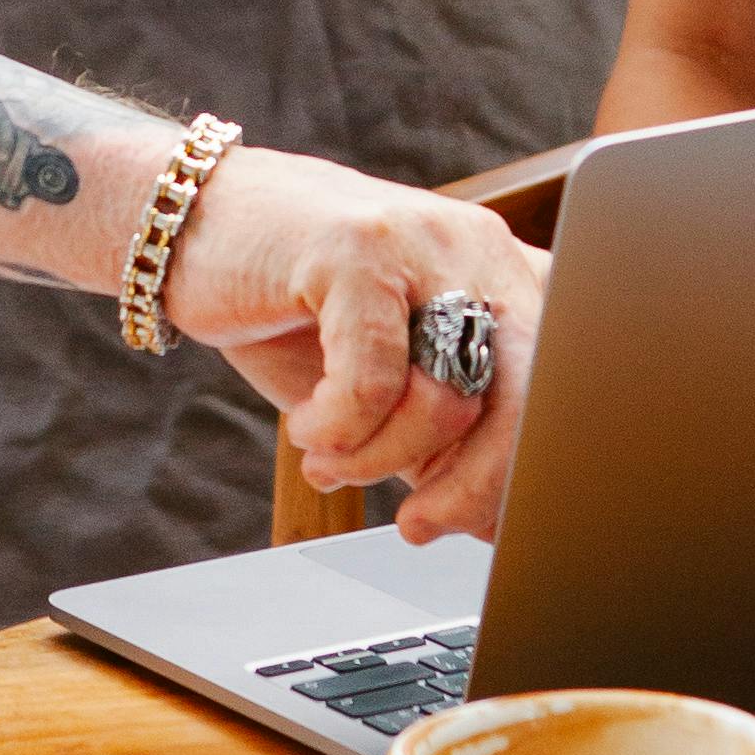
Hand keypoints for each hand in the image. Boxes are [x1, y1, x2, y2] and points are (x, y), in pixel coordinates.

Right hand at [161, 147, 545, 544]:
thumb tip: (499, 530)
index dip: (527, 470)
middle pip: (528, 395)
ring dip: (380, 458)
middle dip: (476, 483)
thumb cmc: (290, 309)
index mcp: (504, 275)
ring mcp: (419, 241)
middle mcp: (478, 249)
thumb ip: (442, 442)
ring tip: (331, 459)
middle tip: (420, 524)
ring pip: (447, 394)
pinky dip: (339, 427)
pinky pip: (374, 378)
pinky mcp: (355, 248)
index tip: (477, 526)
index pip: (564, 385)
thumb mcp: (384, 385)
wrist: (189, 224)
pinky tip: (307, 428)